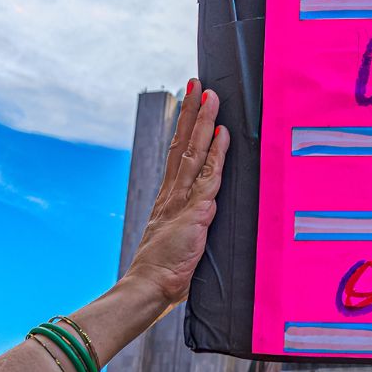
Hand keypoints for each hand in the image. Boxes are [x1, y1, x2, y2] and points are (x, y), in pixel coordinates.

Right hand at [123, 81, 227, 304]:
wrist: (149, 287)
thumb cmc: (164, 271)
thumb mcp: (178, 240)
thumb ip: (191, 222)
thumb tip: (204, 212)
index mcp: (168, 198)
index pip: (177, 155)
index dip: (184, 128)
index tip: (189, 104)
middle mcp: (173, 194)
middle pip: (182, 144)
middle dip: (191, 112)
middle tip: (197, 84)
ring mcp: (182, 200)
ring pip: (194, 153)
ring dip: (203, 123)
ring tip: (210, 96)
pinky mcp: (194, 213)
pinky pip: (209, 178)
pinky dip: (217, 155)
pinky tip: (222, 135)